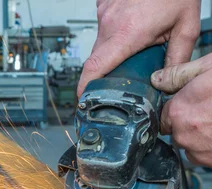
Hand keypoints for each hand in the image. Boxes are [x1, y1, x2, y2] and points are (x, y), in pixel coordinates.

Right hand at [77, 0, 200, 95]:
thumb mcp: (186, 26)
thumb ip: (177, 57)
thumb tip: (167, 81)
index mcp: (128, 33)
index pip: (96, 67)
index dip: (85, 86)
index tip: (82, 100)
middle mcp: (110, 24)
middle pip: (98, 59)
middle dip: (108, 71)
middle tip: (126, 74)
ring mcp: (103, 13)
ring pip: (102, 43)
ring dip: (115, 49)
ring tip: (137, 40)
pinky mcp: (103, 6)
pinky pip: (104, 27)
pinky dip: (115, 32)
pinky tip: (133, 25)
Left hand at [151, 54, 211, 165]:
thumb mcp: (211, 67)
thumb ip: (180, 75)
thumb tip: (158, 79)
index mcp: (180, 112)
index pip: (164, 115)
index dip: (178, 107)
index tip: (191, 102)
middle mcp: (187, 136)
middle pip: (178, 132)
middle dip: (190, 122)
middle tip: (211, 107)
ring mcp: (204, 153)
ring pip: (194, 147)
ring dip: (204, 137)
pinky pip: (209, 157)